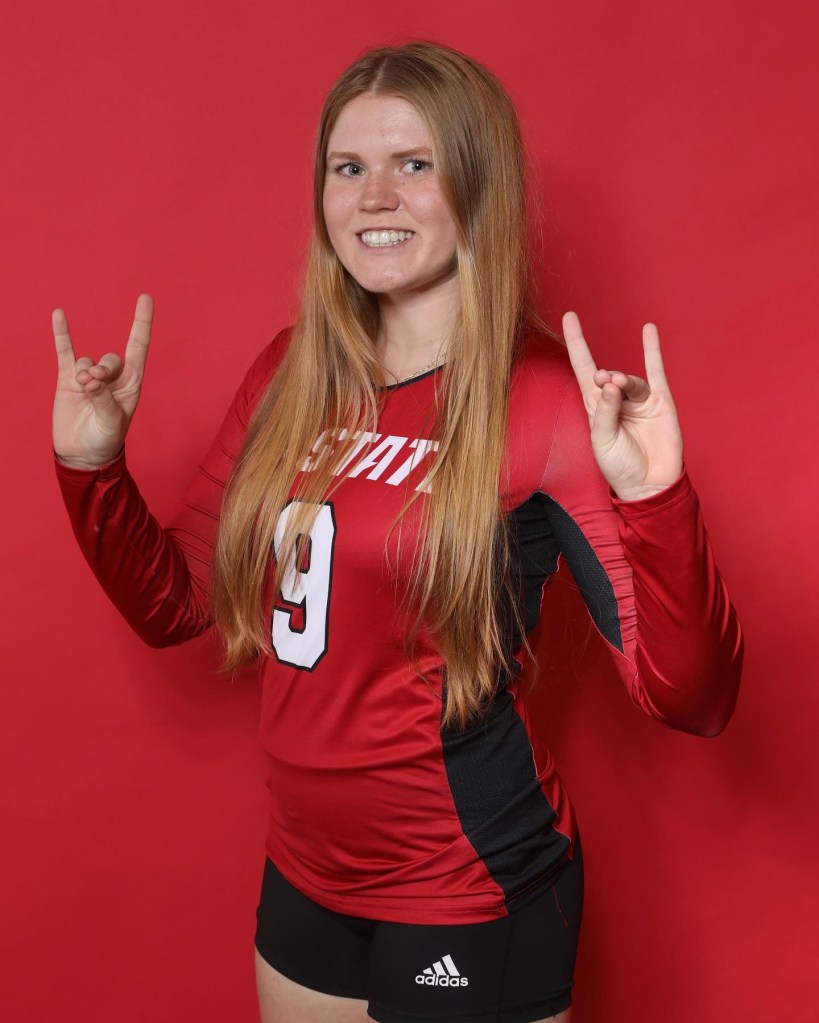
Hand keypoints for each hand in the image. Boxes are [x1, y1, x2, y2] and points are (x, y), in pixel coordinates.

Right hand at [52, 293, 153, 468]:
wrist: (83, 453)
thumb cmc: (105, 439)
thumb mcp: (111, 422)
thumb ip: (103, 399)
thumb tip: (89, 379)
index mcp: (131, 384)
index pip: (138, 347)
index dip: (142, 323)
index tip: (145, 298)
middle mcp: (112, 377)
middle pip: (111, 359)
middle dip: (104, 368)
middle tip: (95, 383)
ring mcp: (89, 377)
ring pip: (88, 361)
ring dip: (86, 372)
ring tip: (84, 389)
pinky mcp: (68, 380)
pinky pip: (65, 352)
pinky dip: (62, 334)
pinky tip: (59, 315)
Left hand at [562, 310, 683, 501]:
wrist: (649, 485)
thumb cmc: (620, 466)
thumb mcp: (603, 441)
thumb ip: (604, 411)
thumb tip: (611, 383)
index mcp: (595, 407)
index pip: (583, 368)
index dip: (576, 343)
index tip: (569, 317)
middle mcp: (616, 399)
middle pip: (606, 376)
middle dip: (604, 377)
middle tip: (604, 381)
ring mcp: (639, 400)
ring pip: (630, 380)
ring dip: (625, 381)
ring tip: (620, 386)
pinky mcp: (661, 402)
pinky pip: (656, 371)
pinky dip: (652, 350)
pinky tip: (648, 330)